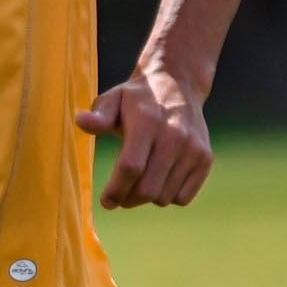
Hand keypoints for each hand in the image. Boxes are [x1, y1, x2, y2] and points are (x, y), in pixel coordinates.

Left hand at [78, 65, 211, 207]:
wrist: (178, 85)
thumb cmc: (137, 99)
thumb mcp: (113, 99)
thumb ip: (99, 115)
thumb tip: (81, 122)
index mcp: (148, 121)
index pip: (131, 167)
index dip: (115, 190)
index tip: (106, 201)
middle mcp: (175, 135)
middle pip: (148, 189)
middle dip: (128, 199)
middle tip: (119, 196)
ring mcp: (193, 149)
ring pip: (164, 197)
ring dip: (147, 198)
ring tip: (139, 182)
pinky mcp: (205, 159)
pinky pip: (183, 197)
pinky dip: (168, 196)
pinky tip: (160, 179)